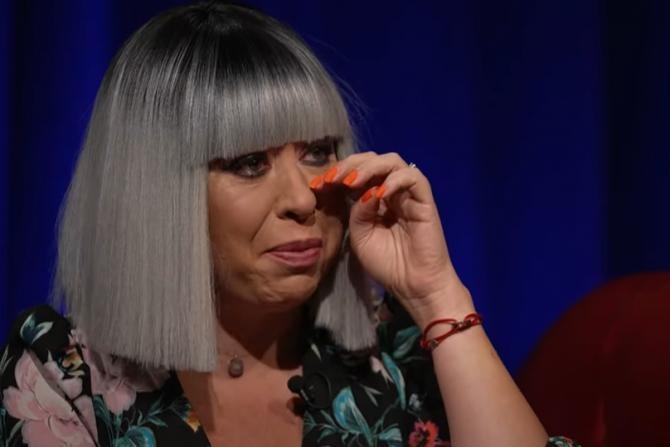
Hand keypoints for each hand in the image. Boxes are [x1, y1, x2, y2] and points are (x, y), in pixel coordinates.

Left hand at [310, 152, 474, 326]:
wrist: (412, 285)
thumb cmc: (387, 263)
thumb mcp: (360, 235)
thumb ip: (357, 210)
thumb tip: (361, 190)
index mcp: (374, 198)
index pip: (356, 173)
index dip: (337, 173)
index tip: (317, 185)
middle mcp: (391, 190)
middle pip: (372, 160)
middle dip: (349, 165)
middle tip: (332, 179)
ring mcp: (408, 194)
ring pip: (392, 161)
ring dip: (369, 167)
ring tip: (352, 182)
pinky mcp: (424, 200)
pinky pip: (413, 177)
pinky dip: (394, 180)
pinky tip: (378, 194)